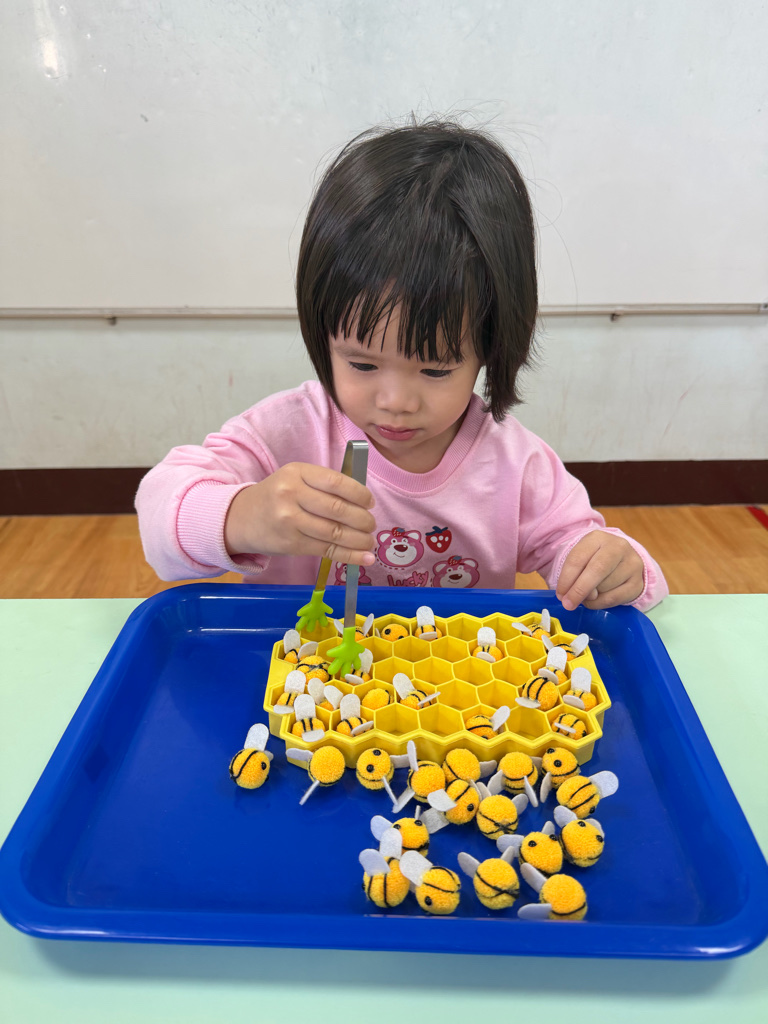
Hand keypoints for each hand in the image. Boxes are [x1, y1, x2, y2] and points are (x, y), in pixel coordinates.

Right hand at [224, 462, 375, 564]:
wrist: (241, 518)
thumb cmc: (276, 496)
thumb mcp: (295, 479)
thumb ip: (324, 486)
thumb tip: (364, 502)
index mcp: (297, 472)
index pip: (336, 482)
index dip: (359, 494)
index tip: (370, 503)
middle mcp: (291, 494)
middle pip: (338, 509)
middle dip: (363, 520)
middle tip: (371, 525)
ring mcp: (289, 521)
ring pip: (335, 532)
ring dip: (360, 540)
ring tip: (369, 542)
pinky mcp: (290, 544)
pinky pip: (327, 550)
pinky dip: (350, 556)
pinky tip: (364, 558)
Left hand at [556, 532, 643, 610]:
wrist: (619, 560)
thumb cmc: (592, 560)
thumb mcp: (581, 559)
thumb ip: (574, 574)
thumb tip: (572, 598)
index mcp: (597, 537)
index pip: (578, 558)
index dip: (566, 579)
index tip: (560, 594)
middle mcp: (618, 547)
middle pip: (596, 570)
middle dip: (579, 589)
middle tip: (568, 604)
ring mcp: (632, 564)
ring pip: (605, 586)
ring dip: (591, 596)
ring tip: (587, 595)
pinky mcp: (638, 582)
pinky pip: (615, 598)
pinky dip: (600, 603)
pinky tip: (595, 600)